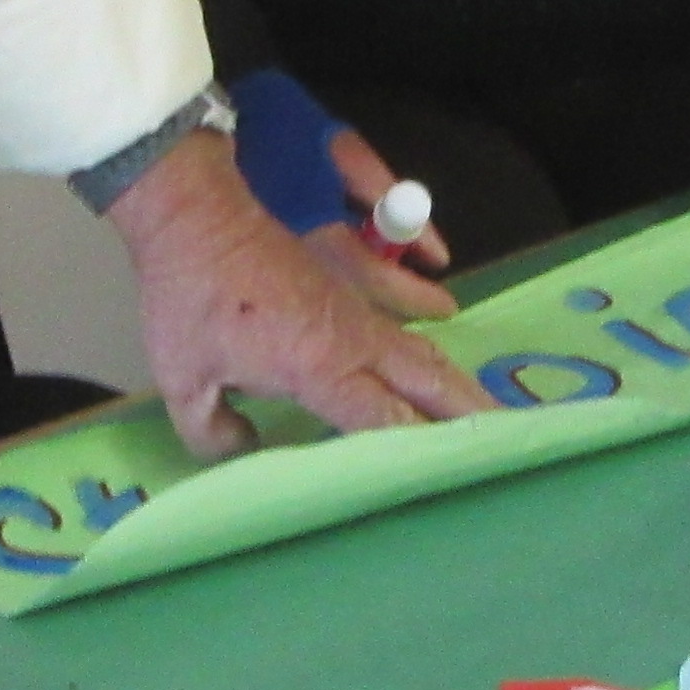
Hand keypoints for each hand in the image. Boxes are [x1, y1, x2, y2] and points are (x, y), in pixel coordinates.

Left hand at [108, 132, 486, 456]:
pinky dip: (430, 348)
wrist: (196, 214)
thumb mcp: (183, 381)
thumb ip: (215, 433)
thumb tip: (248, 450)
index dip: (417, 449)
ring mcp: (354, 312)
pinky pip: (402, 326)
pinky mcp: (347, 291)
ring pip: (421, 351)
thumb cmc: (188, 298)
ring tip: (489, 411)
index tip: (447, 475)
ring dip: (457, 382)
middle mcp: (352, 340)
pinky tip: (440, 359)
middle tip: (505, 442)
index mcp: (318, 366)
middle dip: (466, 414)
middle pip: (425, 381)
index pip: (382, 418)